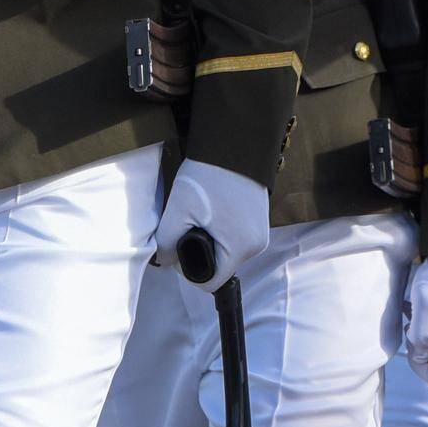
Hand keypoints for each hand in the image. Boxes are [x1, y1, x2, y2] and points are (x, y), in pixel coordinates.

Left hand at [154, 159, 271, 291]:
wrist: (233, 144)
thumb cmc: (208, 177)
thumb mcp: (178, 211)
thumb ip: (166, 243)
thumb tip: (166, 262)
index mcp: (240, 248)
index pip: (211, 282)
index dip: (188, 271)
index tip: (178, 248)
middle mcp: (257, 244)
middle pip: (220, 267)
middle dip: (200, 253)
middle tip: (188, 225)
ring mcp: (262, 231)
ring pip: (227, 252)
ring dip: (211, 241)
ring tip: (202, 215)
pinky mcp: (261, 220)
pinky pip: (237, 238)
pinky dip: (222, 231)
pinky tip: (214, 211)